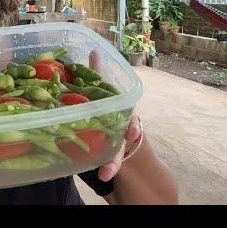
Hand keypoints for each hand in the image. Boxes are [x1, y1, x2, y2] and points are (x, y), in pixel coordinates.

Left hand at [88, 49, 141, 181]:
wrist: (109, 128)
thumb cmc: (107, 106)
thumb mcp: (103, 91)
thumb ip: (99, 74)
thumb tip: (94, 50)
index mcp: (122, 111)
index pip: (129, 114)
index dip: (131, 124)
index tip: (132, 130)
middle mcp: (123, 127)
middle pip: (128, 133)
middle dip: (128, 138)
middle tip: (128, 142)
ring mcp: (116, 142)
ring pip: (118, 153)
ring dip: (114, 163)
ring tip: (107, 173)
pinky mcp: (108, 153)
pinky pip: (108, 162)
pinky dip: (107, 170)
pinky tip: (103, 176)